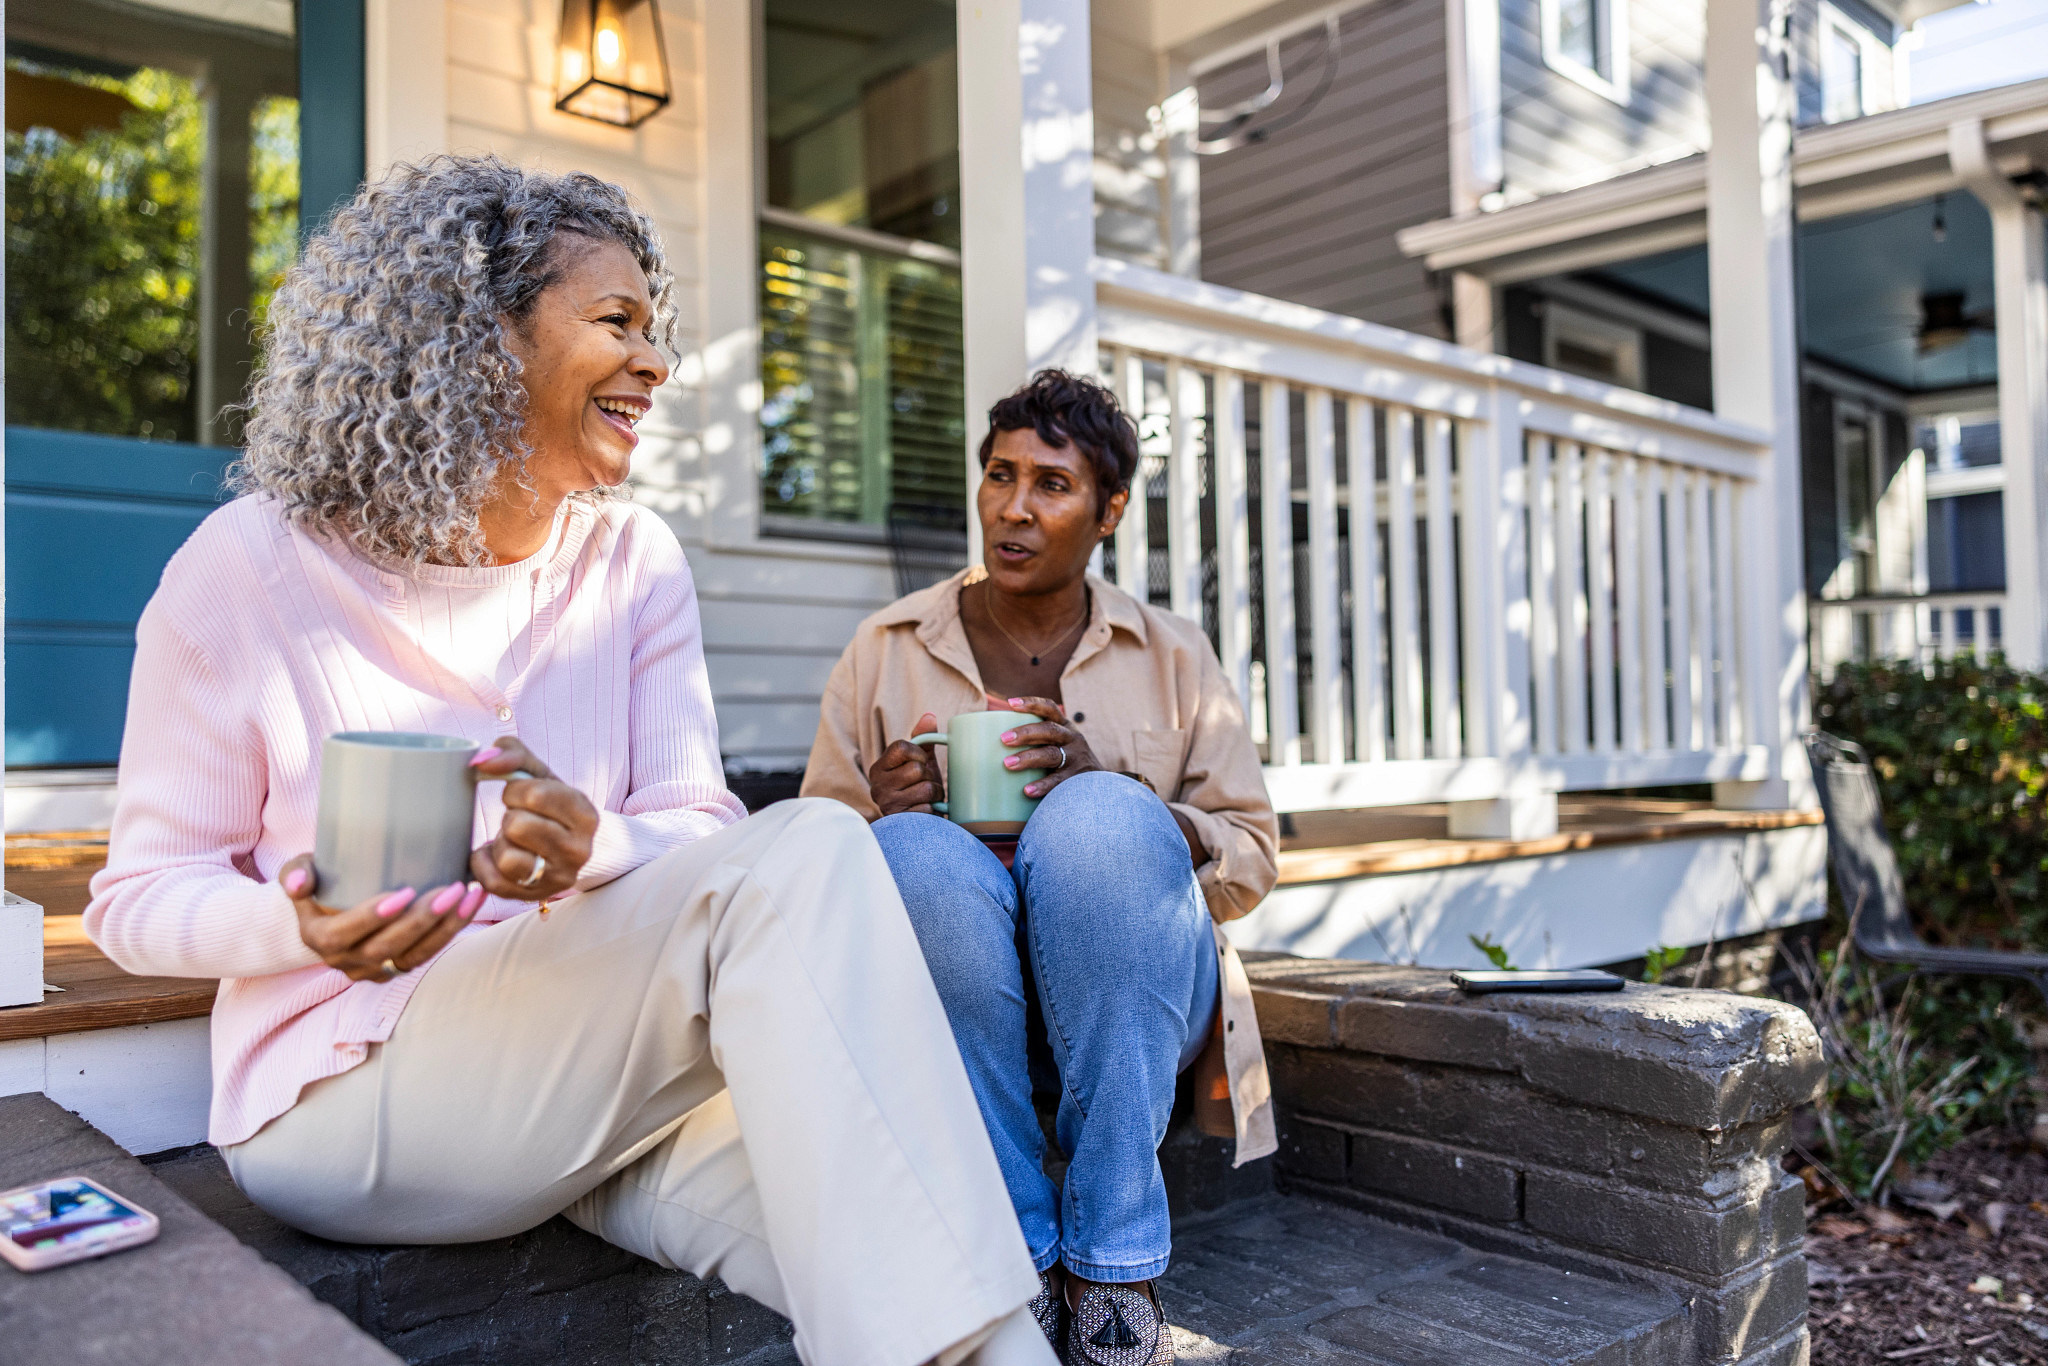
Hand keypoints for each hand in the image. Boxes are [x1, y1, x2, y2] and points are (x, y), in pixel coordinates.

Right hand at [280, 854, 483, 981]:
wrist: (325, 909)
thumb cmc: (316, 881)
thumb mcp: (297, 870)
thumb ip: (296, 873)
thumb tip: (299, 884)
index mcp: (318, 938)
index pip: (344, 934)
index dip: (372, 917)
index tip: (404, 893)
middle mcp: (345, 960)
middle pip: (386, 948)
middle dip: (421, 921)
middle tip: (451, 890)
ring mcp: (374, 968)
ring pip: (413, 957)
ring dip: (445, 928)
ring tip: (468, 896)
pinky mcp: (397, 966)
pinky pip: (427, 954)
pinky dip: (452, 930)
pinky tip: (472, 903)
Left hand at [468, 736, 598, 899]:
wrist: (574, 846)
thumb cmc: (551, 804)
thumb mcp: (539, 772)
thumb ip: (511, 753)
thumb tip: (480, 761)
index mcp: (585, 814)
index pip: (534, 795)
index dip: (515, 791)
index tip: (523, 797)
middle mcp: (579, 849)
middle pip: (517, 826)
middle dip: (509, 817)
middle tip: (519, 819)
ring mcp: (560, 877)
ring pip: (507, 858)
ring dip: (501, 844)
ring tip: (513, 840)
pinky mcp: (536, 896)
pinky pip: (493, 882)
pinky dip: (485, 864)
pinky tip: (496, 856)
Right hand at [870, 712, 945, 817]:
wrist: (920, 822)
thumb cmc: (918, 788)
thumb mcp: (920, 762)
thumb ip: (923, 739)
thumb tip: (929, 716)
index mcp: (879, 768)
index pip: (901, 747)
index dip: (918, 752)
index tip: (921, 761)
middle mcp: (877, 786)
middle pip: (916, 768)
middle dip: (929, 776)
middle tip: (925, 784)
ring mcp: (888, 804)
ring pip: (926, 787)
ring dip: (935, 793)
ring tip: (928, 798)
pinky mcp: (901, 821)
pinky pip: (927, 807)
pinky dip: (932, 809)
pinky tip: (925, 811)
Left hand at [998, 697, 1101, 798]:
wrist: (1101, 785)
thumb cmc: (1066, 762)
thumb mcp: (1058, 744)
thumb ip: (1036, 740)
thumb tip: (996, 743)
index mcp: (1064, 727)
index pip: (1049, 709)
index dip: (1031, 703)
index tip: (1010, 703)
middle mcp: (1072, 738)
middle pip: (1049, 730)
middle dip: (1025, 733)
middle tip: (1004, 739)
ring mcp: (1076, 759)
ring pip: (1052, 754)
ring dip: (1028, 758)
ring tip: (1008, 764)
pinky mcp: (1077, 779)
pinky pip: (1058, 781)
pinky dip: (1042, 785)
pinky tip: (1027, 790)